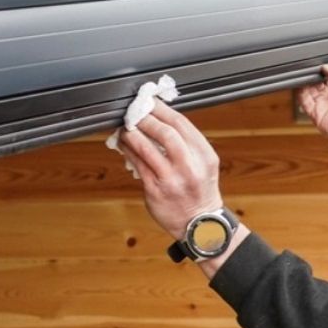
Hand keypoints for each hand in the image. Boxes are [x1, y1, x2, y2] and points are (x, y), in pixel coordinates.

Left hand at [117, 101, 224, 238]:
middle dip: (146, 118)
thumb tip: (159, 119)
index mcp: (204, 156)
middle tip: (135, 111)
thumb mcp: (204, 163)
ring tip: (126, 127)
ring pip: (147, 148)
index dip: (162, 109)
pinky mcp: (155, 190)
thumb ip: (187, 143)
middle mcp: (190, 167)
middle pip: (166, 133)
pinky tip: (123, 144)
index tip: (150, 101)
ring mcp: (171, 180)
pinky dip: (128, 150)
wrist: (199, 225)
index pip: (182, 124)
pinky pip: (137, 164)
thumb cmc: (199, 190)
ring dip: (133, 133)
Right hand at [297, 61, 327, 169]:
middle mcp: (327, 95)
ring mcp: (321, 105)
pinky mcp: (315, 115)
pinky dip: (300, 92)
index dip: (319, 67)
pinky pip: (303, 102)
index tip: (317, 62)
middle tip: (310, 67)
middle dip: (309, 73)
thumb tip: (325, 66)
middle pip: (311, 81)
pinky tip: (303, 85)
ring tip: (306, 74)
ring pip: (304, 89)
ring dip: (302, 81)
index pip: (322, 73)